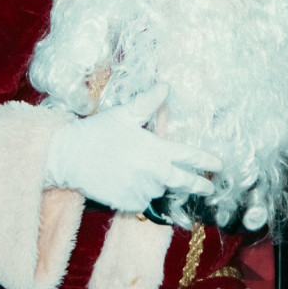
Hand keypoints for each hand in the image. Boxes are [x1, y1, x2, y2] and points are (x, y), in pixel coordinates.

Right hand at [45, 84, 221, 211]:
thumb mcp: (123, 115)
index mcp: (155, 150)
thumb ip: (148, 103)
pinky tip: (127, 181)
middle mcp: (153, 173)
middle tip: (209, 188)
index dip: (207, 161)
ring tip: (139, 171)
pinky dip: (139, 193)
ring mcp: (141, 190)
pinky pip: (141, 201)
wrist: (67, 158)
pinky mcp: (128, 203)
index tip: (220, 166)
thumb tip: (166, 85)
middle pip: (184, 182)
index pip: (190, 157)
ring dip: (158, 184)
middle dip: (199, 185)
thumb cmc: (96, 133)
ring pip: (159, 190)